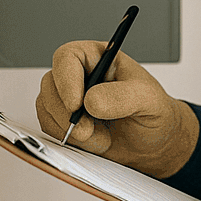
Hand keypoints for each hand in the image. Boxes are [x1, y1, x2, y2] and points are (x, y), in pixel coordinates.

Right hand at [36, 41, 198, 177]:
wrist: (154, 143)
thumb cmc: (154, 113)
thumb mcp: (148, 99)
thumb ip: (123, 96)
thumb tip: (91, 101)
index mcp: (99, 58)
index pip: (68, 57)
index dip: (67, 80)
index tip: (77, 105)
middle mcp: (80, 75)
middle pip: (50, 84)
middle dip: (67, 113)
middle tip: (89, 130)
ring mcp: (69, 98)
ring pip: (46, 108)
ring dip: (71, 130)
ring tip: (102, 137)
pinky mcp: (64, 121)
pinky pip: (50, 128)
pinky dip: (69, 140)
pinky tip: (95, 141)